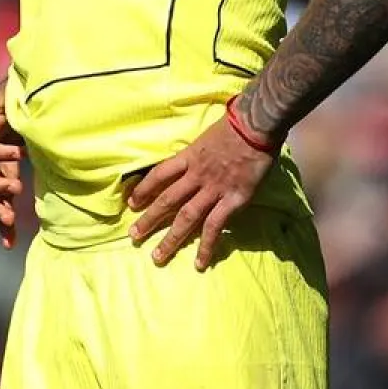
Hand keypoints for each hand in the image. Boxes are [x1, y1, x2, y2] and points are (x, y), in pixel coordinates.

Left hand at [126, 114, 274, 270]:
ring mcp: (213, 190)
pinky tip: (199, 263)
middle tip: (134, 236)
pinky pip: (215, 227)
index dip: (144, 189)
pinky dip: (206, 246)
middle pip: (167, 200)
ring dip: (171, 238)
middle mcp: (196, 175)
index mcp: (188, 157)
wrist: (255, 126)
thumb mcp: (205, 136)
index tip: (131, 203)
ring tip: (157, 256)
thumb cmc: (234, 126)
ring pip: (186, 217)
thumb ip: (196, 153)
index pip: (159, 174)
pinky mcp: (232, 201)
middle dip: (149, 219)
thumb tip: (188, 163)